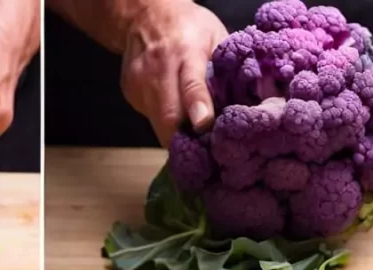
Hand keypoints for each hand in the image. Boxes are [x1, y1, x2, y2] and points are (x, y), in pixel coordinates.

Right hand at [120, 0, 227, 145]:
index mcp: (187, 52)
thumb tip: (242, 103)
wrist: (145, 16)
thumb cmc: (189, 27)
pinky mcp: (130, 93)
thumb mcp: (215, 37)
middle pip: (168, 117)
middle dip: (186, 139)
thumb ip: (224, 70)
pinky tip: (173, 107)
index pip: (191, 84)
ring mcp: (139, 83)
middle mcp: (159, 69)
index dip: (198, 107)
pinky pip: (150, 118)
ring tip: (191, 130)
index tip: (204, 125)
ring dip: (176, 133)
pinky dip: (164, 120)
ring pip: (158, 124)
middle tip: (204, 150)